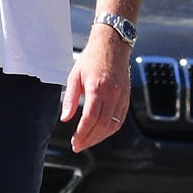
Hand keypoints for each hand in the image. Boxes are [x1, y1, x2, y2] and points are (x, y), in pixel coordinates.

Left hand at [60, 29, 131, 152]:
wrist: (112, 46)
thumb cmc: (91, 59)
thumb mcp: (74, 76)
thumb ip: (70, 98)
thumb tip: (65, 118)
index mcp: (97, 88)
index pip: (90, 118)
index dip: (82, 133)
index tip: (74, 141)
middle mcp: (112, 94)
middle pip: (102, 125)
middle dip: (89, 139)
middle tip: (78, 146)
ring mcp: (122, 97)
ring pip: (113, 125)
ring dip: (100, 137)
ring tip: (87, 142)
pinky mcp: (126, 98)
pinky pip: (120, 119)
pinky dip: (110, 130)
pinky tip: (100, 134)